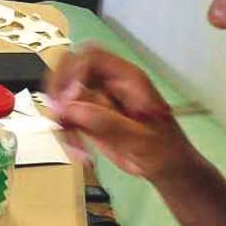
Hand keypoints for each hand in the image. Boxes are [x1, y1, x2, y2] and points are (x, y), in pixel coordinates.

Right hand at [45, 44, 192, 182]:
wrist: (168, 168)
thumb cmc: (163, 150)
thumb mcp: (139, 138)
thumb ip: (105, 121)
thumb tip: (69, 107)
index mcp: (127, 78)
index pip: (93, 57)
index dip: (75, 72)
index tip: (68, 99)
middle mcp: (108, 83)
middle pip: (71, 66)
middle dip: (58, 88)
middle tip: (57, 114)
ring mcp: (97, 98)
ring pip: (63, 92)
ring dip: (60, 116)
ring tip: (73, 143)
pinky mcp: (89, 116)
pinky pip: (66, 115)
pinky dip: (65, 131)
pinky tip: (78, 150)